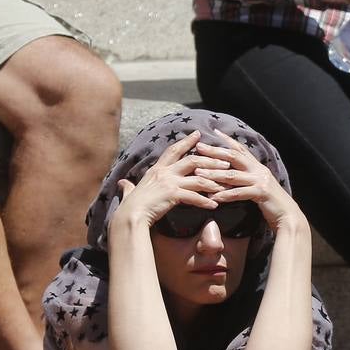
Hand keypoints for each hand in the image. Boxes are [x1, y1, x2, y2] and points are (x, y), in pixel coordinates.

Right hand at [112, 131, 226, 229]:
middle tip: (226, 162)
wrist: (130, 215)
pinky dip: (205, 201)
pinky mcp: (172, 195)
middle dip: (211, 161)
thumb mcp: (130, 191)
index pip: (173, 150)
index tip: (198, 134)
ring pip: (198, 178)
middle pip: (193, 161)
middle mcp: (164, 172)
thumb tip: (123, 184)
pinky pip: (194, 197)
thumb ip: (129, 186)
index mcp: (157, 169)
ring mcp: (169, 182)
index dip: (186, 141)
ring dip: (214, 183)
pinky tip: (214, 205)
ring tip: (226, 186)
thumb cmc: (130, 205)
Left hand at [192, 132, 306, 232]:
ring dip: (214, 174)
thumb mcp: (259, 186)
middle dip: (215, 152)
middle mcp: (259, 170)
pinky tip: (213, 197)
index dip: (228, 140)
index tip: (213, 131)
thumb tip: (231, 177)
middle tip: (198, 148)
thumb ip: (247, 179)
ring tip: (198, 174)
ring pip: (233, 175)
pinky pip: (239, 192)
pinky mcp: (261, 193)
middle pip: (234, 156)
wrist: (289, 215)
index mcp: (258, 167)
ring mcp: (260, 180)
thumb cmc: (272, 203)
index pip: (241, 149)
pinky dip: (225, 194)